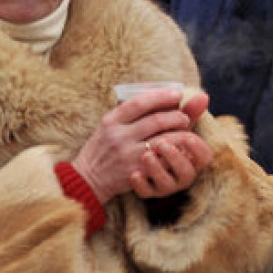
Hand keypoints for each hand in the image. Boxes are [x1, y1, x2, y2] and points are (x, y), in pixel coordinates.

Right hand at [72, 89, 213, 202]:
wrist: (87, 179)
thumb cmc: (106, 147)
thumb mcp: (113, 125)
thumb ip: (138, 111)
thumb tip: (172, 93)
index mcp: (111, 120)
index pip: (140, 102)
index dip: (162, 95)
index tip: (177, 93)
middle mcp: (118, 136)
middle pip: (157, 120)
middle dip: (177, 116)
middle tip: (184, 118)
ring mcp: (127, 154)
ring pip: (164, 139)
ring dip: (181, 133)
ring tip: (185, 131)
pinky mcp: (136, 171)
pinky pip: (163, 158)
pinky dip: (176, 151)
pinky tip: (180, 148)